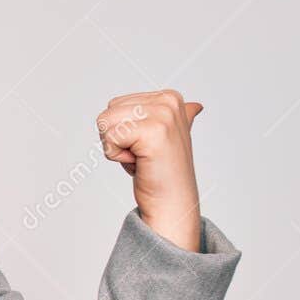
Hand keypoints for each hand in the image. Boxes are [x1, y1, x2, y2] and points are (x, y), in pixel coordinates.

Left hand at [96, 89, 203, 251]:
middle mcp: (168, 101)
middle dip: (115, 138)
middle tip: (141, 155)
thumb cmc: (163, 173)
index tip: (143, 146)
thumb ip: (168, 119)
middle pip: (107, 112)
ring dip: (115, 147)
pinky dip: (116, 155)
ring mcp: (163, 115)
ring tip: (140, 158)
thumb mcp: (165, 139)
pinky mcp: (154, 132)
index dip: (120, 131)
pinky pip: (110, 137)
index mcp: (169, 98)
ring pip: (105, 122)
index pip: (114, 104)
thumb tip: (194, 106)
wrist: (172, 202)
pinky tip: (138, 163)